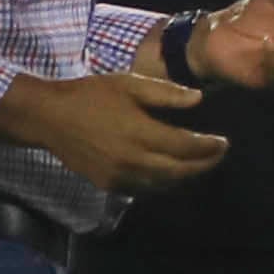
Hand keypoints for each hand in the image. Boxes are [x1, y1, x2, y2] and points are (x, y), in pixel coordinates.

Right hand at [0, 70, 227, 192]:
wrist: (49, 118)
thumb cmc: (90, 95)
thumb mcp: (129, 84)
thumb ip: (166, 94)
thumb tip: (199, 99)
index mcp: (141, 133)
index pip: (186, 147)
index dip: (209, 147)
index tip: (224, 142)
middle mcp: (134, 160)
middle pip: (180, 171)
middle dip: (204, 165)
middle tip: (218, 155)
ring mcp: (120, 176)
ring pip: (164, 184)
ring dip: (186, 176)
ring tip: (200, 164)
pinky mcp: (109, 184)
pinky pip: (145, 188)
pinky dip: (163, 183)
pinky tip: (171, 172)